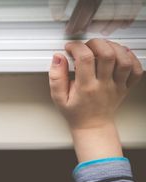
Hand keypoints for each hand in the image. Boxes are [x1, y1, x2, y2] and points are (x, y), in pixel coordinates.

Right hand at [49, 39, 142, 161]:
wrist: (92, 126)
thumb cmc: (75, 112)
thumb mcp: (58, 98)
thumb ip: (56, 77)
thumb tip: (58, 58)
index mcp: (86, 87)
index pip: (84, 59)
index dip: (76, 47)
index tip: (70, 47)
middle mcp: (104, 85)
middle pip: (107, 55)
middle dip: (96, 43)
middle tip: (88, 45)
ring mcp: (117, 86)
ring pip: (124, 60)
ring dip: (114, 47)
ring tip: (103, 48)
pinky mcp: (126, 86)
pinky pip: (137, 70)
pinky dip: (131, 58)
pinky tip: (120, 55)